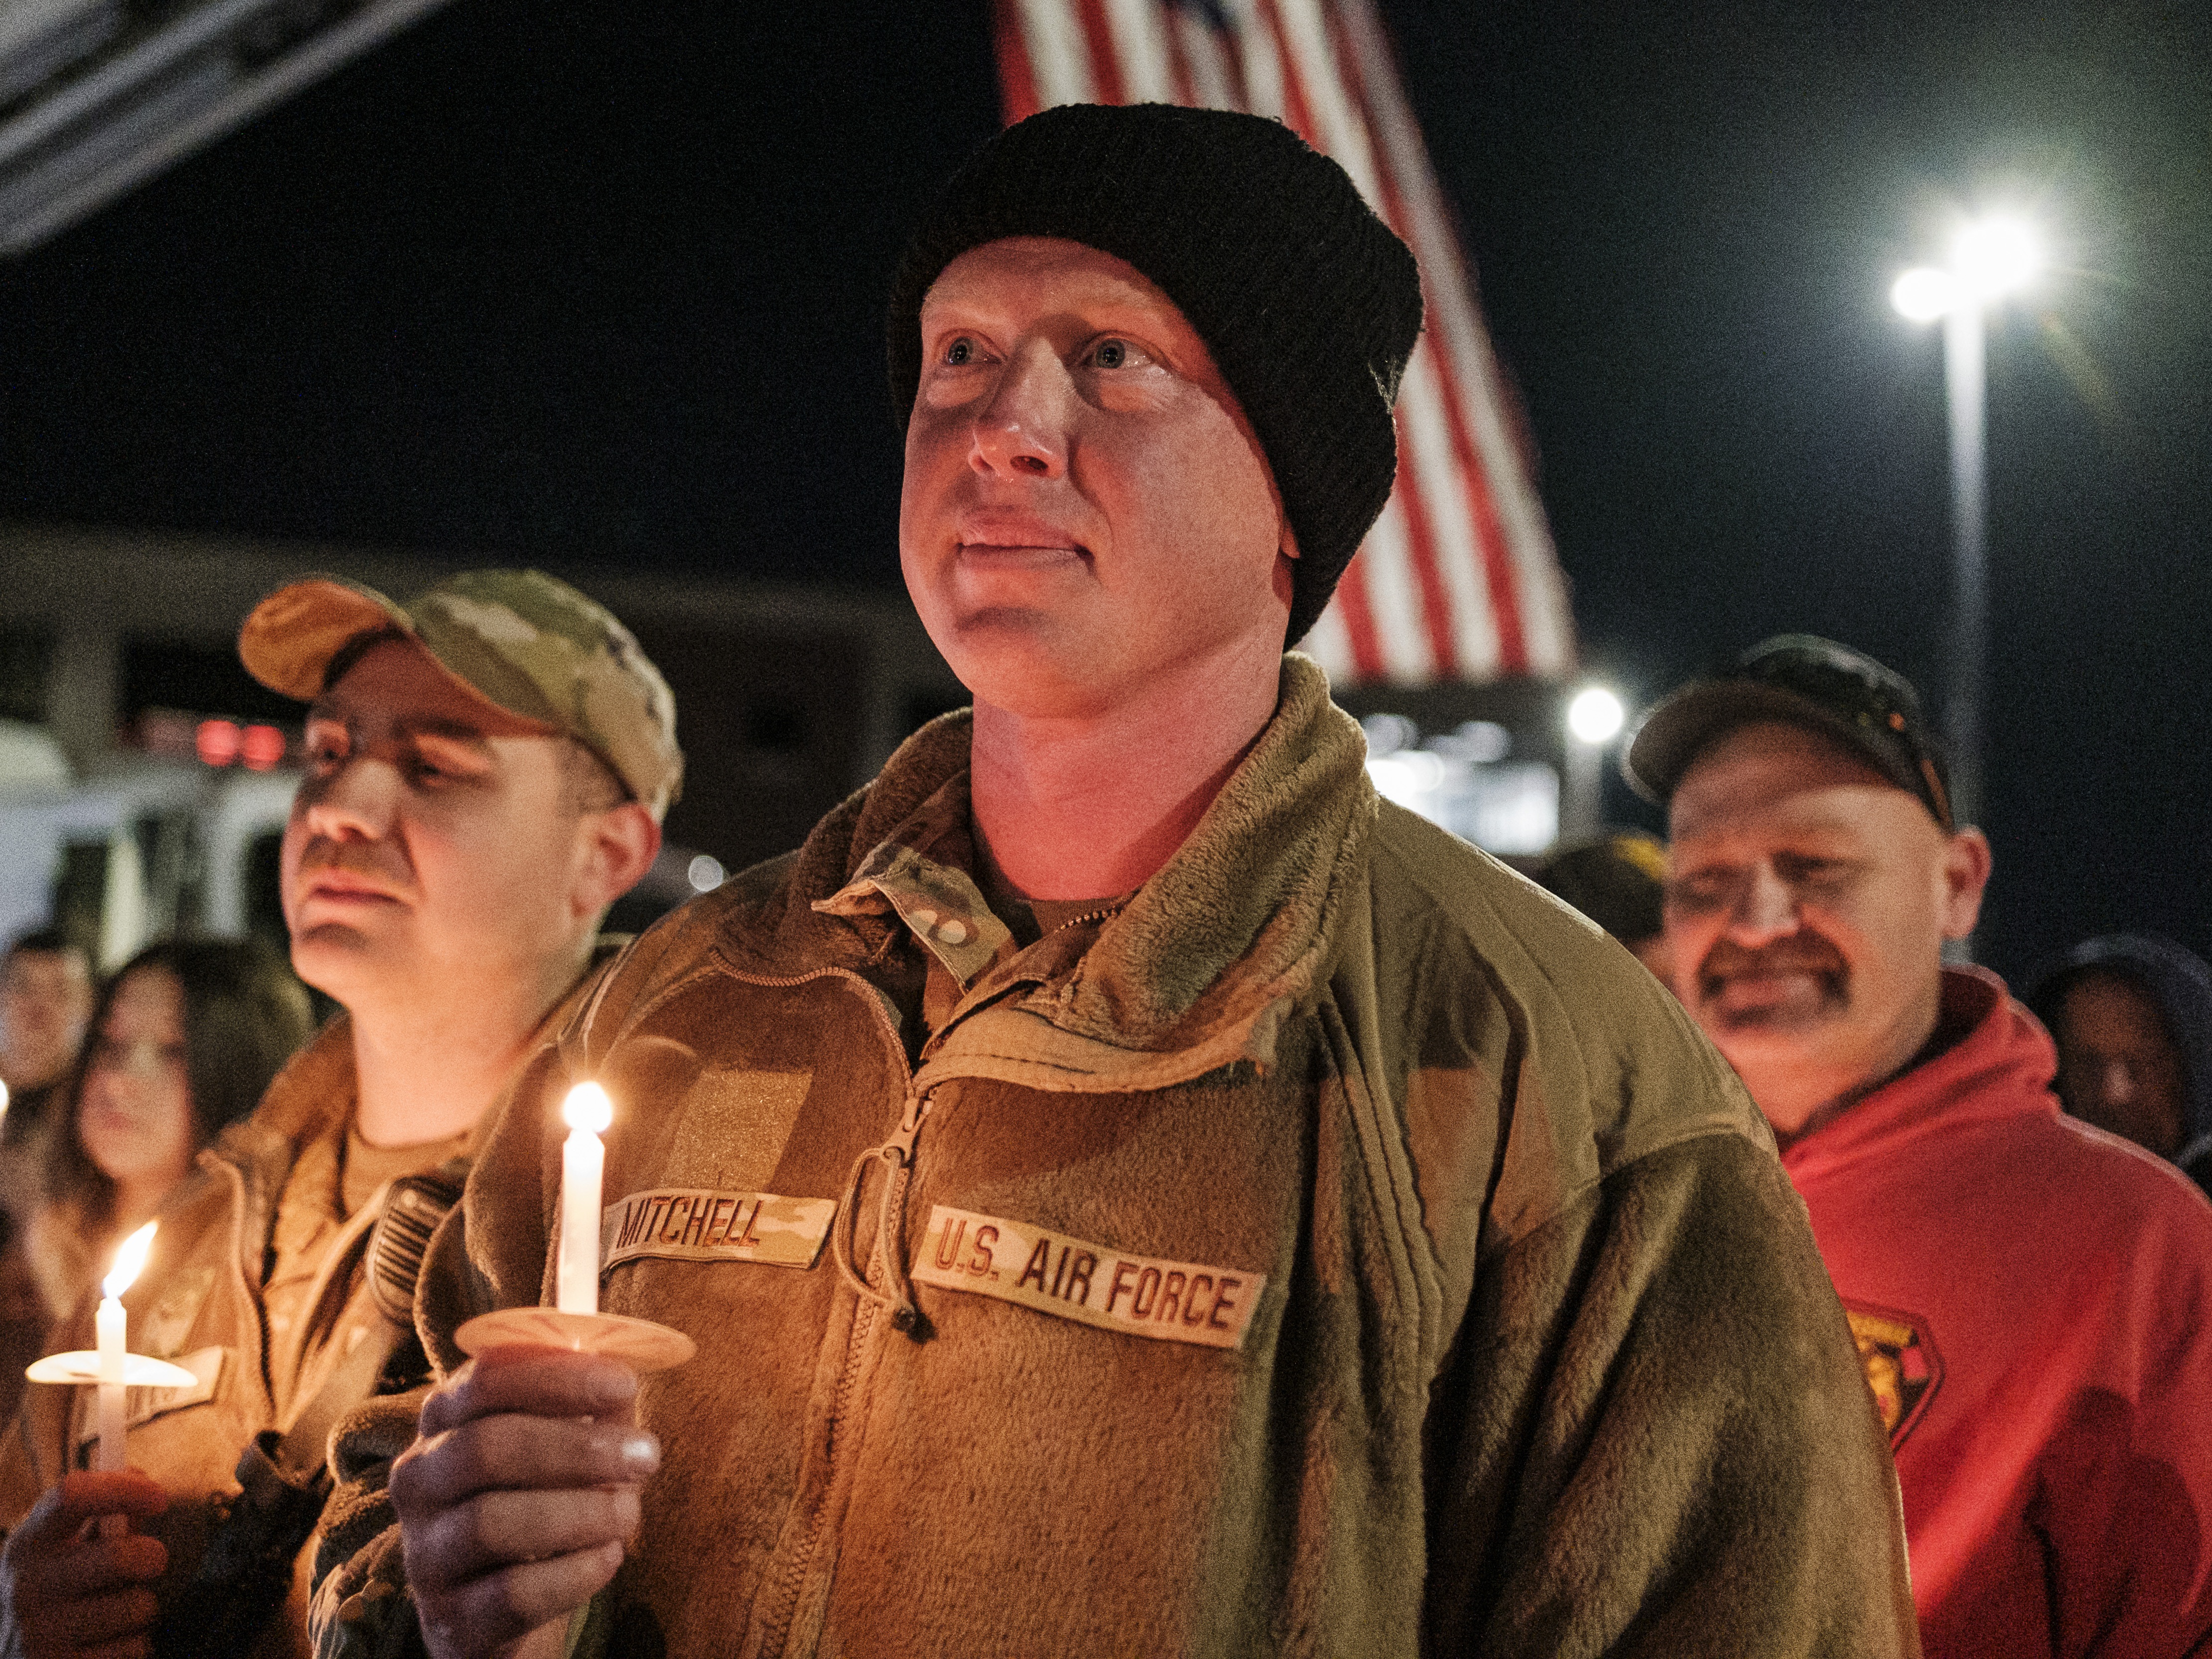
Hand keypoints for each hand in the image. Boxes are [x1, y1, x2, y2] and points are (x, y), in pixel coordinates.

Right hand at [0, 1471, 167, 1658]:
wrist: (14, 1653)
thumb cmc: (54, 1589)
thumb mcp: (62, 1548)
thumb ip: (104, 1516)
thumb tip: (143, 1485)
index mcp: (27, 1544)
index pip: (72, 1495)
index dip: (124, 1489)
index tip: (159, 1498)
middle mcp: (27, 1587)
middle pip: (120, 1556)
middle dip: (152, 1556)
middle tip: (151, 1562)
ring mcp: (39, 1635)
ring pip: (136, 1607)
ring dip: (142, 1606)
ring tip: (117, 1611)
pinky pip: (134, 1648)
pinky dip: (134, 1644)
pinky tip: (106, 1643)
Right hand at [391, 1346, 657, 1658]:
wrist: (501, 1608)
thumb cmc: (541, 1501)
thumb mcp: (567, 1446)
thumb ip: (591, 1407)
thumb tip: (622, 1382)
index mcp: (444, 1421)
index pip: (484, 1379)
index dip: (557, 1376)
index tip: (625, 1384)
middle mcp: (420, 1481)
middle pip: (486, 1447)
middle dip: (578, 1448)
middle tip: (646, 1455)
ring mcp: (426, 1554)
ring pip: (492, 1523)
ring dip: (580, 1512)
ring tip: (628, 1512)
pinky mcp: (452, 1618)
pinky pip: (512, 1595)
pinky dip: (574, 1573)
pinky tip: (608, 1558)